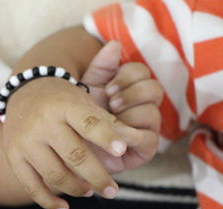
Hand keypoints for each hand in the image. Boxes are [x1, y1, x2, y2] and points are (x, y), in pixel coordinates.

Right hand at [3, 73, 143, 208]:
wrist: (25, 93)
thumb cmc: (62, 101)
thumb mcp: (84, 102)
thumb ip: (107, 123)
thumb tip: (135, 142)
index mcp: (65, 106)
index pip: (89, 123)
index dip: (106, 138)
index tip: (122, 151)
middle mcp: (44, 123)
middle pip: (75, 155)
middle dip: (97, 177)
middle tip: (112, 191)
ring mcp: (26, 141)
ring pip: (55, 174)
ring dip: (77, 189)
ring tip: (90, 191)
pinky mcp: (13, 156)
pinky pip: (31, 186)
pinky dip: (48, 202)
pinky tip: (64, 208)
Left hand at [81, 41, 162, 172]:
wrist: (68, 148)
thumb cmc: (77, 118)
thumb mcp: (86, 89)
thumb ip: (100, 67)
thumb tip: (115, 44)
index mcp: (128, 89)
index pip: (141, 72)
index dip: (127, 76)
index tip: (107, 88)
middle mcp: (140, 106)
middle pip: (154, 88)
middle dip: (131, 94)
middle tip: (111, 103)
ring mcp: (145, 128)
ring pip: (153, 112)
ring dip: (131, 115)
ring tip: (111, 121)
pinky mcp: (145, 149)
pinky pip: (150, 139)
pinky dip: (133, 136)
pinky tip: (116, 136)